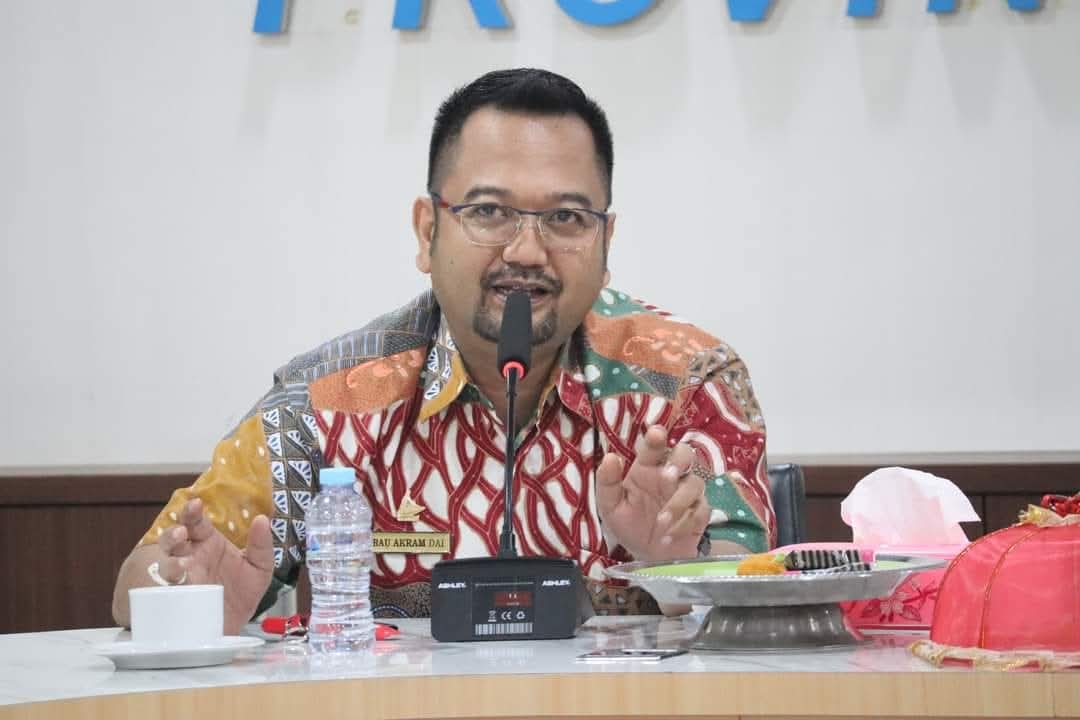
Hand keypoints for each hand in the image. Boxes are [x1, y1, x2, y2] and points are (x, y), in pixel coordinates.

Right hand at [157, 498, 274, 633]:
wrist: (230, 629)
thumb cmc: (241, 594)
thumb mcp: (259, 569)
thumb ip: (262, 545)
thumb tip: (262, 519)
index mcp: (207, 543)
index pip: (196, 522)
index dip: (193, 512)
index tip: (195, 504)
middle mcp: (189, 556)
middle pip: (173, 537)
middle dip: (174, 533)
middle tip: (182, 534)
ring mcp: (178, 578)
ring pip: (163, 561)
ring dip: (168, 562)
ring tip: (181, 563)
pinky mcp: (172, 600)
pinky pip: (161, 590)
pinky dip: (167, 586)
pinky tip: (178, 586)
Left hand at [595, 425, 710, 561]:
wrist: (648, 556)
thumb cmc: (630, 524)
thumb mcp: (610, 507)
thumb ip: (607, 483)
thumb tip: (610, 458)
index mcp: (647, 468)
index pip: (654, 446)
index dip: (657, 437)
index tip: (656, 433)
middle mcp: (669, 476)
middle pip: (685, 454)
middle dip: (679, 461)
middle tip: (667, 477)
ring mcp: (687, 493)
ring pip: (694, 484)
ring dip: (678, 503)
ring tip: (661, 522)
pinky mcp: (699, 513)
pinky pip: (701, 511)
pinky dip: (685, 524)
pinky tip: (669, 536)